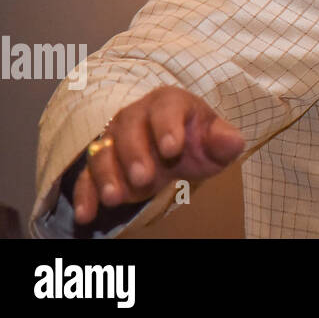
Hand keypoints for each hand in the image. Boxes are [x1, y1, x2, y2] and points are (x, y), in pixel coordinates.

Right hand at [73, 86, 244, 225]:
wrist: (176, 148)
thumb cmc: (197, 140)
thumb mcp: (216, 141)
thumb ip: (224, 140)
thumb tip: (233, 141)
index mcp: (168, 103)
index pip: (166, 109)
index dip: (168, 127)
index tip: (172, 149)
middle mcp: (136, 115)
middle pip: (129, 129)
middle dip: (135, 154)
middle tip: (145, 178)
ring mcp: (114, 138)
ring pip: (103, 152)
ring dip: (107, 175)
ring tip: (115, 198)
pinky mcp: (101, 163)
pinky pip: (86, 176)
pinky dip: (85, 194)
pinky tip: (86, 214)